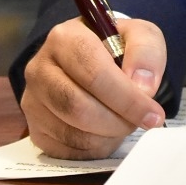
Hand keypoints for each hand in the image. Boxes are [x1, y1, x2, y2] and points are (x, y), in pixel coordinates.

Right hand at [20, 16, 167, 158]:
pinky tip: (106, 133)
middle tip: (141, 121)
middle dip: (118, 121)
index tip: (153, 113)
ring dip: (107, 136)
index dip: (127, 98)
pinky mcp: (34, 128)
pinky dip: (93, 148)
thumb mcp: (139, 35)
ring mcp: (32, 101)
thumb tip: (143, 86)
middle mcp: (40, 69)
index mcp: (64, 38)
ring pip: (72, 132)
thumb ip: (146, 52)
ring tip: (124, 123)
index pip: (94, 74)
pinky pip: (64, 149)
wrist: (90, 58)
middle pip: (78, 107)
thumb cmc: (115, 46)